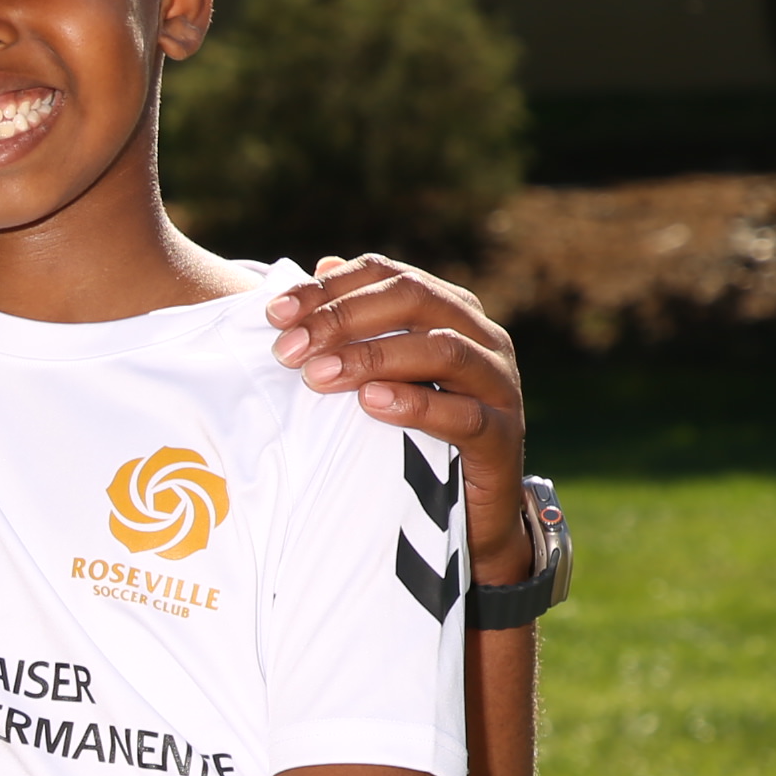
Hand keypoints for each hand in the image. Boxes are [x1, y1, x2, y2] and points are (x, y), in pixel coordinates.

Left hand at [266, 255, 535, 584]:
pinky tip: (370, 403)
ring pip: (442, 349)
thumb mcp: (382, 373)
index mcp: (450, 310)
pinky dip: (414, 404)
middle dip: (342, 318)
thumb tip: (322, 263)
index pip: (388, 274)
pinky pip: (463, 414)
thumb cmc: (416, 433)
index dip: (328, 288)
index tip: (272, 313)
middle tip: (288, 350)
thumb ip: (357, 323)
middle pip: (414, 299)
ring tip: (317, 376)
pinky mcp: (502, 436)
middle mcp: (481, 337)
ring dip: (372, 357)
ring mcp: (498, 384)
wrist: (468, 512)